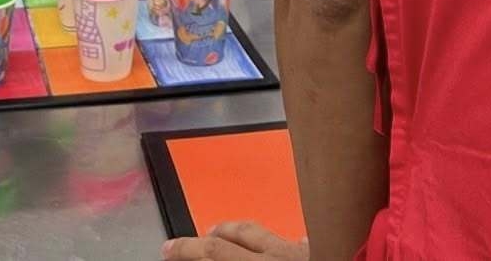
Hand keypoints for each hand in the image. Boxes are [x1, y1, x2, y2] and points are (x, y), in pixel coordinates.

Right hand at [162, 223, 310, 260]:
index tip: (167, 249)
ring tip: (222, 233)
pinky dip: (284, 244)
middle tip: (187, 241)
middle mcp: (279, 256)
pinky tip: (286, 246)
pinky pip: (299, 241)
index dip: (187, 251)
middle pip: (233, 239)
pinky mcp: (322, 249)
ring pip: (262, 231)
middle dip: (204, 240)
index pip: (215, 255)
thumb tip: (220, 251)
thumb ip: (245, 258)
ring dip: (237, 232)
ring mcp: (302, 251)